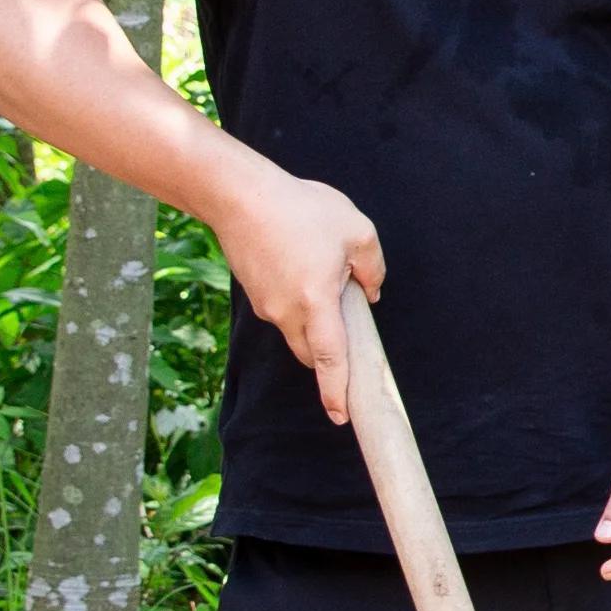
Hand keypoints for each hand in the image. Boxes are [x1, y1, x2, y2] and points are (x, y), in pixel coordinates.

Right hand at [212, 162, 388, 425]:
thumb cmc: (301, 209)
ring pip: (297, 330)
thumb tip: (371, 291)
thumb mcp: (356, 231)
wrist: (238, 195)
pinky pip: (284, 310)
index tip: (341, 415)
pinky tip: (306, 265)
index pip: (329, 359)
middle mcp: (286, 312)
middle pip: (311, 351)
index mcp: (315, 303)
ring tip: (328, 275)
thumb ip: (372, 267)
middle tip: (352, 329)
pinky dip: (301, 304)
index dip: (337, 390)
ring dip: (316, 321)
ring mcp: (266, 304)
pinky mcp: (254, 292)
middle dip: (330, 353)